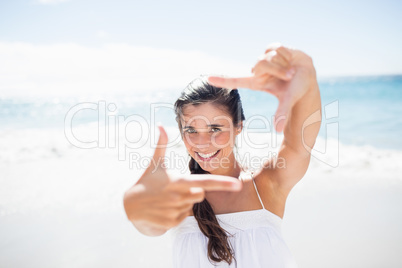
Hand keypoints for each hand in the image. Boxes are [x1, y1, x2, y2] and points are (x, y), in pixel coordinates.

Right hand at [123, 125, 241, 234]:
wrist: (130, 205)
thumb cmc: (146, 180)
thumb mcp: (154, 163)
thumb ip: (161, 144)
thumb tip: (160, 125)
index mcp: (178, 181)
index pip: (205, 182)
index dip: (222, 183)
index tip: (238, 185)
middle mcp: (178, 197)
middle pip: (201, 194)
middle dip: (193, 191)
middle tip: (176, 188)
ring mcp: (174, 211)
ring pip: (192, 206)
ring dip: (184, 202)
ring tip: (168, 198)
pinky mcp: (171, 223)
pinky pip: (184, 217)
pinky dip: (177, 213)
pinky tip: (165, 208)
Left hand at [208, 44, 316, 131]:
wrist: (308, 75)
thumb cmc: (297, 90)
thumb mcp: (288, 100)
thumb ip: (282, 113)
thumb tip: (278, 131)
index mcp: (256, 82)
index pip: (235, 80)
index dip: (222, 80)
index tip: (208, 79)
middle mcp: (258, 70)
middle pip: (258, 64)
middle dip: (276, 70)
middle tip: (288, 75)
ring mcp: (264, 58)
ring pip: (268, 56)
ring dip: (283, 64)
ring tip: (290, 69)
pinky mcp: (272, 48)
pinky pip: (275, 47)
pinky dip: (287, 53)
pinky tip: (290, 58)